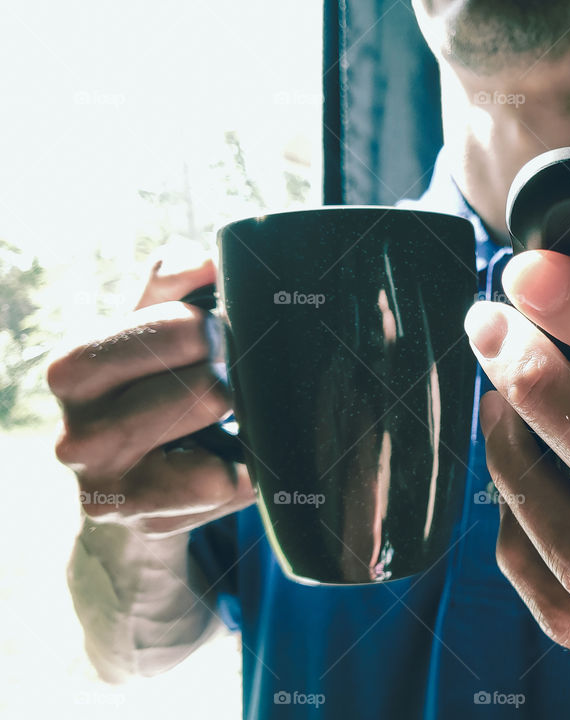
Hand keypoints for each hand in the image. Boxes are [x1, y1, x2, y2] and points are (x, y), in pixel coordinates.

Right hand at [48, 254, 254, 536]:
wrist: (134, 485)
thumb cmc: (151, 388)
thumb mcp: (149, 326)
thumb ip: (171, 279)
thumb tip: (205, 259)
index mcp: (76, 365)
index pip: (174, 326)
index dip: (215, 328)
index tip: (224, 335)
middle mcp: (76, 428)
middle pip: (203, 384)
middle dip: (234, 376)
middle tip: (238, 379)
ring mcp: (104, 480)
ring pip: (210, 427)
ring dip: (240, 416)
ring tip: (235, 415)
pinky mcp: (140, 519)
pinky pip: (222, 481)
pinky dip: (243, 469)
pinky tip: (231, 462)